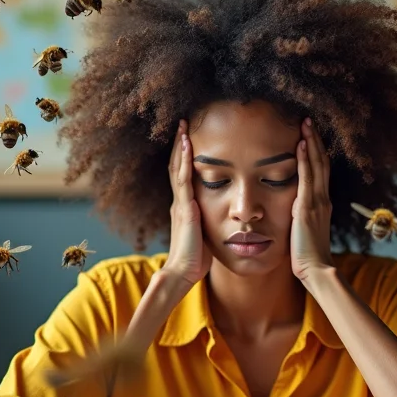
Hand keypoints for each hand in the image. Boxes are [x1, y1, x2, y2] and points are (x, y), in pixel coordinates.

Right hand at [160, 121, 211, 287]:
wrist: (184, 272)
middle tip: (184, 124)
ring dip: (180, 146)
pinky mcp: (185, 208)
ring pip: (177, 168)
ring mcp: (181, 203)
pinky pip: (183, 179)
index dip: (185, 157)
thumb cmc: (196, 257)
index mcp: (185, 206)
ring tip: (183, 127)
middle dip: (180, 145)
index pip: (183, 175)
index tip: (189, 138)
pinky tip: (188, 145)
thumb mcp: (203, 234)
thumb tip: (220, 217)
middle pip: (177, 166)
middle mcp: (180, 201)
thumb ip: (207, 222)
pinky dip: (184, 160)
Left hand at [291, 118, 333, 283]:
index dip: (316, 152)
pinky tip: (300, 144)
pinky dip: (304, 158)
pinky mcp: (308, 206)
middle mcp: (323, 199)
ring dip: (310, 142)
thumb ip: (301, 218)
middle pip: (321, 162)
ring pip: (316, 164)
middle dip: (315, 140)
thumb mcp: (304, 231)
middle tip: (308, 120)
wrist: (315, 269)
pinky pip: (307, 176)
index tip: (309, 135)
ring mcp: (317, 201)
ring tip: (305, 124)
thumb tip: (293, 211)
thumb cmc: (306, 256)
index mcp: (322, 204)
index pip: (320, 171)